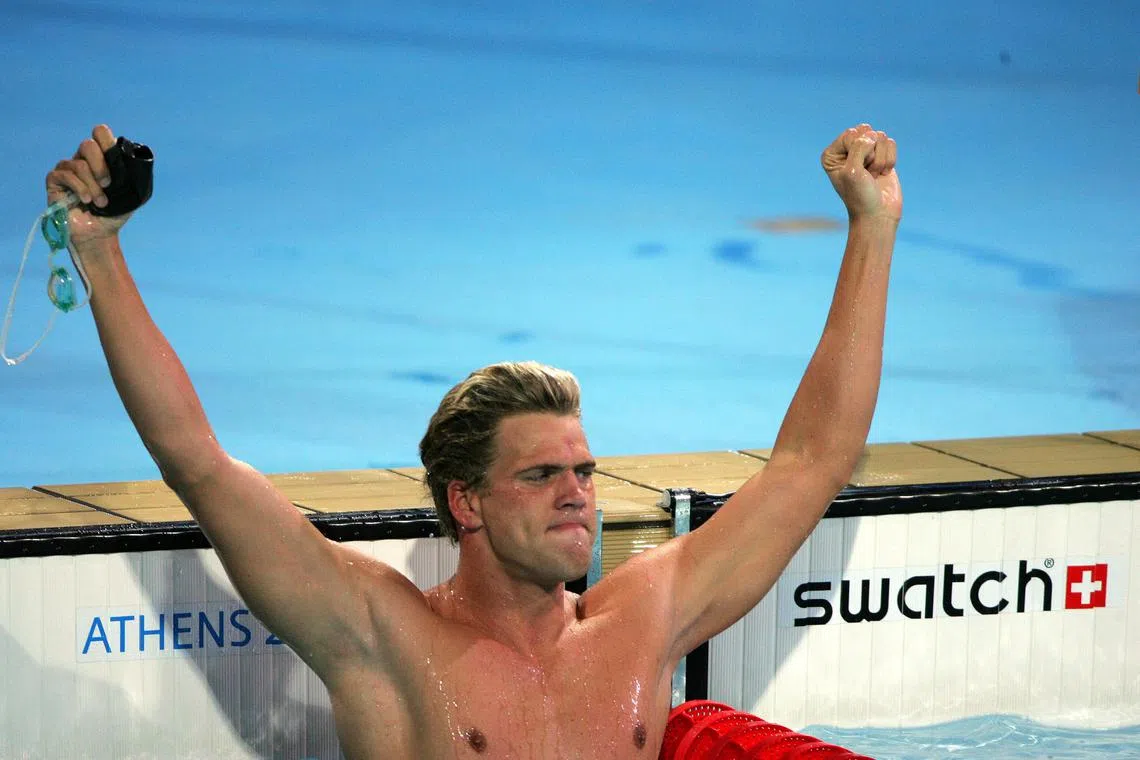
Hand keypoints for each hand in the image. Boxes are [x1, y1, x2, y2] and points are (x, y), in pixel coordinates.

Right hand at [45, 124, 132, 246]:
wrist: (99, 233)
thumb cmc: (114, 213)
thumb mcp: (133, 194)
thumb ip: (136, 176)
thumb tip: (137, 161)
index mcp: (102, 158)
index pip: (100, 133)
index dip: (106, 140)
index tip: (116, 160)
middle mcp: (83, 159)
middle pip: (88, 144)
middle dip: (101, 165)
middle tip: (108, 184)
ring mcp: (68, 168)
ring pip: (79, 164)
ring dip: (93, 186)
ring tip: (100, 203)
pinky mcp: (55, 180)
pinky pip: (65, 175)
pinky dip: (80, 188)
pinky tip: (86, 201)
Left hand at [820, 124, 901, 222]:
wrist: (877, 214)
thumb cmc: (860, 196)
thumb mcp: (853, 171)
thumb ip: (859, 146)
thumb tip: (874, 134)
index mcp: (831, 154)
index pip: (851, 134)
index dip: (859, 152)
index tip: (856, 172)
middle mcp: (846, 150)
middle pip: (866, 132)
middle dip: (871, 154)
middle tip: (865, 174)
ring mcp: (865, 151)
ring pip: (880, 136)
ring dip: (880, 159)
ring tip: (873, 175)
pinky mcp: (881, 155)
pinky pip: (890, 143)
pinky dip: (890, 160)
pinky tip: (882, 173)